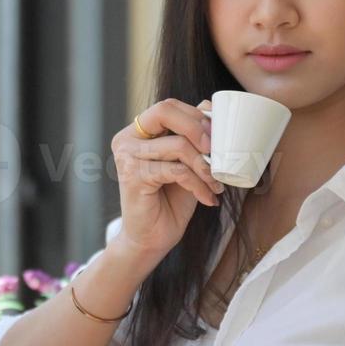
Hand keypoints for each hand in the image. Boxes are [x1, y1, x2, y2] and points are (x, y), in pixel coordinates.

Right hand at [110, 98, 224, 267]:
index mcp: (138, 132)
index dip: (196, 115)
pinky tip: (208, 198)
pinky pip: (177, 171)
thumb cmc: (170, 200)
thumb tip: (210, 107)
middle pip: (166, 111)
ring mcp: (127, 157)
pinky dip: (199, 185)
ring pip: (178, 145)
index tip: (217, 137)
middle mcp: (127, 139)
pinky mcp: (133, 176)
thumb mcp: (187, 163)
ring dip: (205, 165)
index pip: (168, 106)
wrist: (151, 239)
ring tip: (216, 183)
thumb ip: (192, 136)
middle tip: (217, 153)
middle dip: (199, 129)